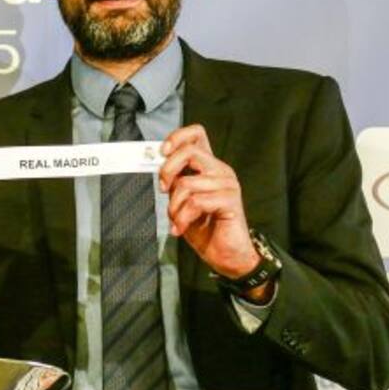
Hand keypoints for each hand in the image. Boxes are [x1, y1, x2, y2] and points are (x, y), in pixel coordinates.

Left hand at [159, 124, 261, 282]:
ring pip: (186, 183)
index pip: (196, 135)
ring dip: (174, 206)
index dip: (176, 138)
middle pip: (189, 152)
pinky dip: (182, 218)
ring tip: (176, 220)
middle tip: (163, 190)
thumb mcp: (181, 201)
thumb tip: (157, 168)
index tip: (162, 152)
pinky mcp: (230, 200)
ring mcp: (227, 184)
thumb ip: (174, 182)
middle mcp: (220, 170)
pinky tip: (180, 228)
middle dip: (167, 170)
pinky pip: (196, 202)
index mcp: (209, 166)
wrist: (225, 255)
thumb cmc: (204, 228)